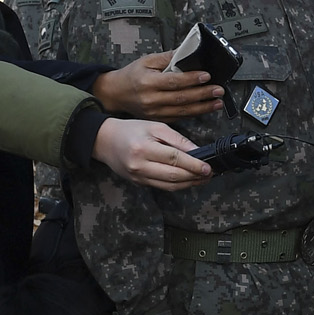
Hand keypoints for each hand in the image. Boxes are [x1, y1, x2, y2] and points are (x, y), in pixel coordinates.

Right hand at [92, 50, 225, 118]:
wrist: (116, 94)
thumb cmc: (132, 75)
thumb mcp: (147, 61)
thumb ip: (168, 57)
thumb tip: (188, 51)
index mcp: (147, 82)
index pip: (173, 81)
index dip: (191, 79)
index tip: (207, 76)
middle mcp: (151, 99)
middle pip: (181, 98)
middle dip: (203, 94)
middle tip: (218, 90)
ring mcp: (154, 112)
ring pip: (182, 111)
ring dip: (203, 107)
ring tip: (217, 102)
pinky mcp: (158, 119)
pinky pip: (179, 117)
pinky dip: (194, 113)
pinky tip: (205, 109)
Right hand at [92, 118, 210, 189]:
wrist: (105, 141)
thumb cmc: (131, 130)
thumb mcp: (155, 127)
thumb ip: (177, 139)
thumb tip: (198, 151)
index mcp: (143, 148)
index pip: (174, 159)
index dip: (193, 164)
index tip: (207, 167)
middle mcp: (139, 165)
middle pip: (173, 176)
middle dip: (194, 176)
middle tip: (209, 174)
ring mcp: (138, 177)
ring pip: (169, 185)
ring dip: (189, 184)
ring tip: (203, 179)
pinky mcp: (139, 183)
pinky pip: (163, 187)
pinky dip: (178, 185)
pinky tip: (189, 180)